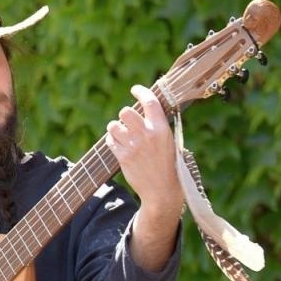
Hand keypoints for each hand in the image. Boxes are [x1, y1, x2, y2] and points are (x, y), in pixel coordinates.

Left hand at [106, 84, 183, 225]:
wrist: (162, 191)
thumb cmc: (169, 166)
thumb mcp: (171, 142)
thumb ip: (159, 126)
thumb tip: (149, 109)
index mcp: (162, 129)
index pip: (149, 101)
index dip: (140, 91)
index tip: (135, 89)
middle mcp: (146, 135)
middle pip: (125, 111)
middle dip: (124, 115)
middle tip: (128, 122)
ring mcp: (133, 146)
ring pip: (113, 125)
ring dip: (115, 128)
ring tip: (121, 134)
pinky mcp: (123, 157)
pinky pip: (110, 141)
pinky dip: (112, 140)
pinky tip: (118, 145)